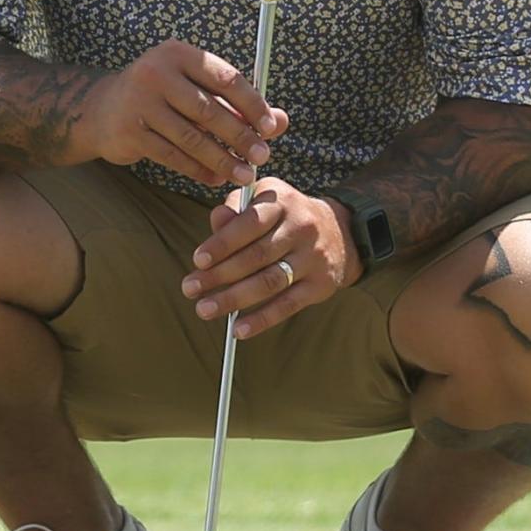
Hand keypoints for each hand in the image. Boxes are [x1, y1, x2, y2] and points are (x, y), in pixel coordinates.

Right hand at [80, 39, 288, 187]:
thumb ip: (238, 103)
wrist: (103, 110)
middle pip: (209, 110)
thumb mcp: (197, 89)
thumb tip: (281, 122)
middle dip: (241, 136)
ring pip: (191, 137)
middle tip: (262, 156)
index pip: (225, 78)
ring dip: (222, 159)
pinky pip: (173, 156)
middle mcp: (157, 73)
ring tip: (244, 174)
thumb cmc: (163, 97)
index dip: (252, 104)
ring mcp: (140, 103)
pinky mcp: (130, 132)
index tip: (271, 128)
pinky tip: (214, 179)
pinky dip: (197, 170)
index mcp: (179, 54)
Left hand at [181, 178, 363, 338]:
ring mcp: (312, 257)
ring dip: (234, 299)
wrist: (340, 231)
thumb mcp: (264, 200)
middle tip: (190, 288)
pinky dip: (262, 319)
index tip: (198, 260)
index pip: (250, 223)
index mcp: (282, 201)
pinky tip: (239, 329)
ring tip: (205, 309)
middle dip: (220, 275)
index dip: (223, 243)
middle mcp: (301, 227)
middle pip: (256, 256)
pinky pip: (288, 305)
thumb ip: (236, 210)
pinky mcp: (320, 284)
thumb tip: (216, 221)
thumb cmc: (286, 217)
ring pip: (269, 282)